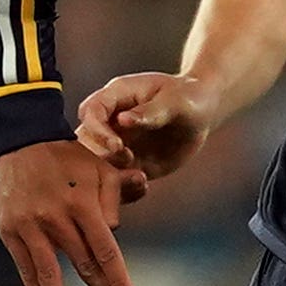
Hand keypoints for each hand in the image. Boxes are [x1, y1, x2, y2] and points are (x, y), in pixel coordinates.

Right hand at [0, 139, 145, 285]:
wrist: (20, 139)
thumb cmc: (68, 156)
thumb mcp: (99, 166)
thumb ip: (118, 191)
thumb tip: (127, 216)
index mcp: (82, 202)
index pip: (105, 249)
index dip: (118, 278)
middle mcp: (56, 217)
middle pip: (84, 266)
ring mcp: (30, 226)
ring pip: (49, 275)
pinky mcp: (10, 230)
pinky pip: (25, 268)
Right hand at [77, 70, 221, 182]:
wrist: (201, 114)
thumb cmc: (188, 98)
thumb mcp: (175, 102)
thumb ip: (150, 112)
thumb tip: (123, 120)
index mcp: (115, 97)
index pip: (90, 112)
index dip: (98, 131)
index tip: (118, 146)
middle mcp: (110, 121)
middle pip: (84, 141)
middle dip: (98, 157)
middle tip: (128, 162)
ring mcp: (116, 145)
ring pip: (95, 164)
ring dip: (109, 176)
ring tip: (138, 178)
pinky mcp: (128, 165)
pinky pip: (116, 180)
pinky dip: (124, 188)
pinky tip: (143, 186)